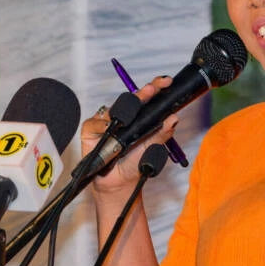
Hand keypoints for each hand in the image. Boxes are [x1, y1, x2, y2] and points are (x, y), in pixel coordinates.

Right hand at [80, 76, 178, 195]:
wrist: (119, 183)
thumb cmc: (135, 163)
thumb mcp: (152, 149)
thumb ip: (162, 134)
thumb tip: (173, 119)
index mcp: (140, 118)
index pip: (148, 98)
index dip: (156, 88)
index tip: (166, 82)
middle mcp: (123, 117)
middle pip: (131, 99)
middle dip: (143, 92)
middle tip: (152, 89)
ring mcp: (106, 122)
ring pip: (113, 108)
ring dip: (123, 109)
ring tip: (134, 111)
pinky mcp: (91, 130)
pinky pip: (95, 122)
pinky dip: (102, 125)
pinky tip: (108, 129)